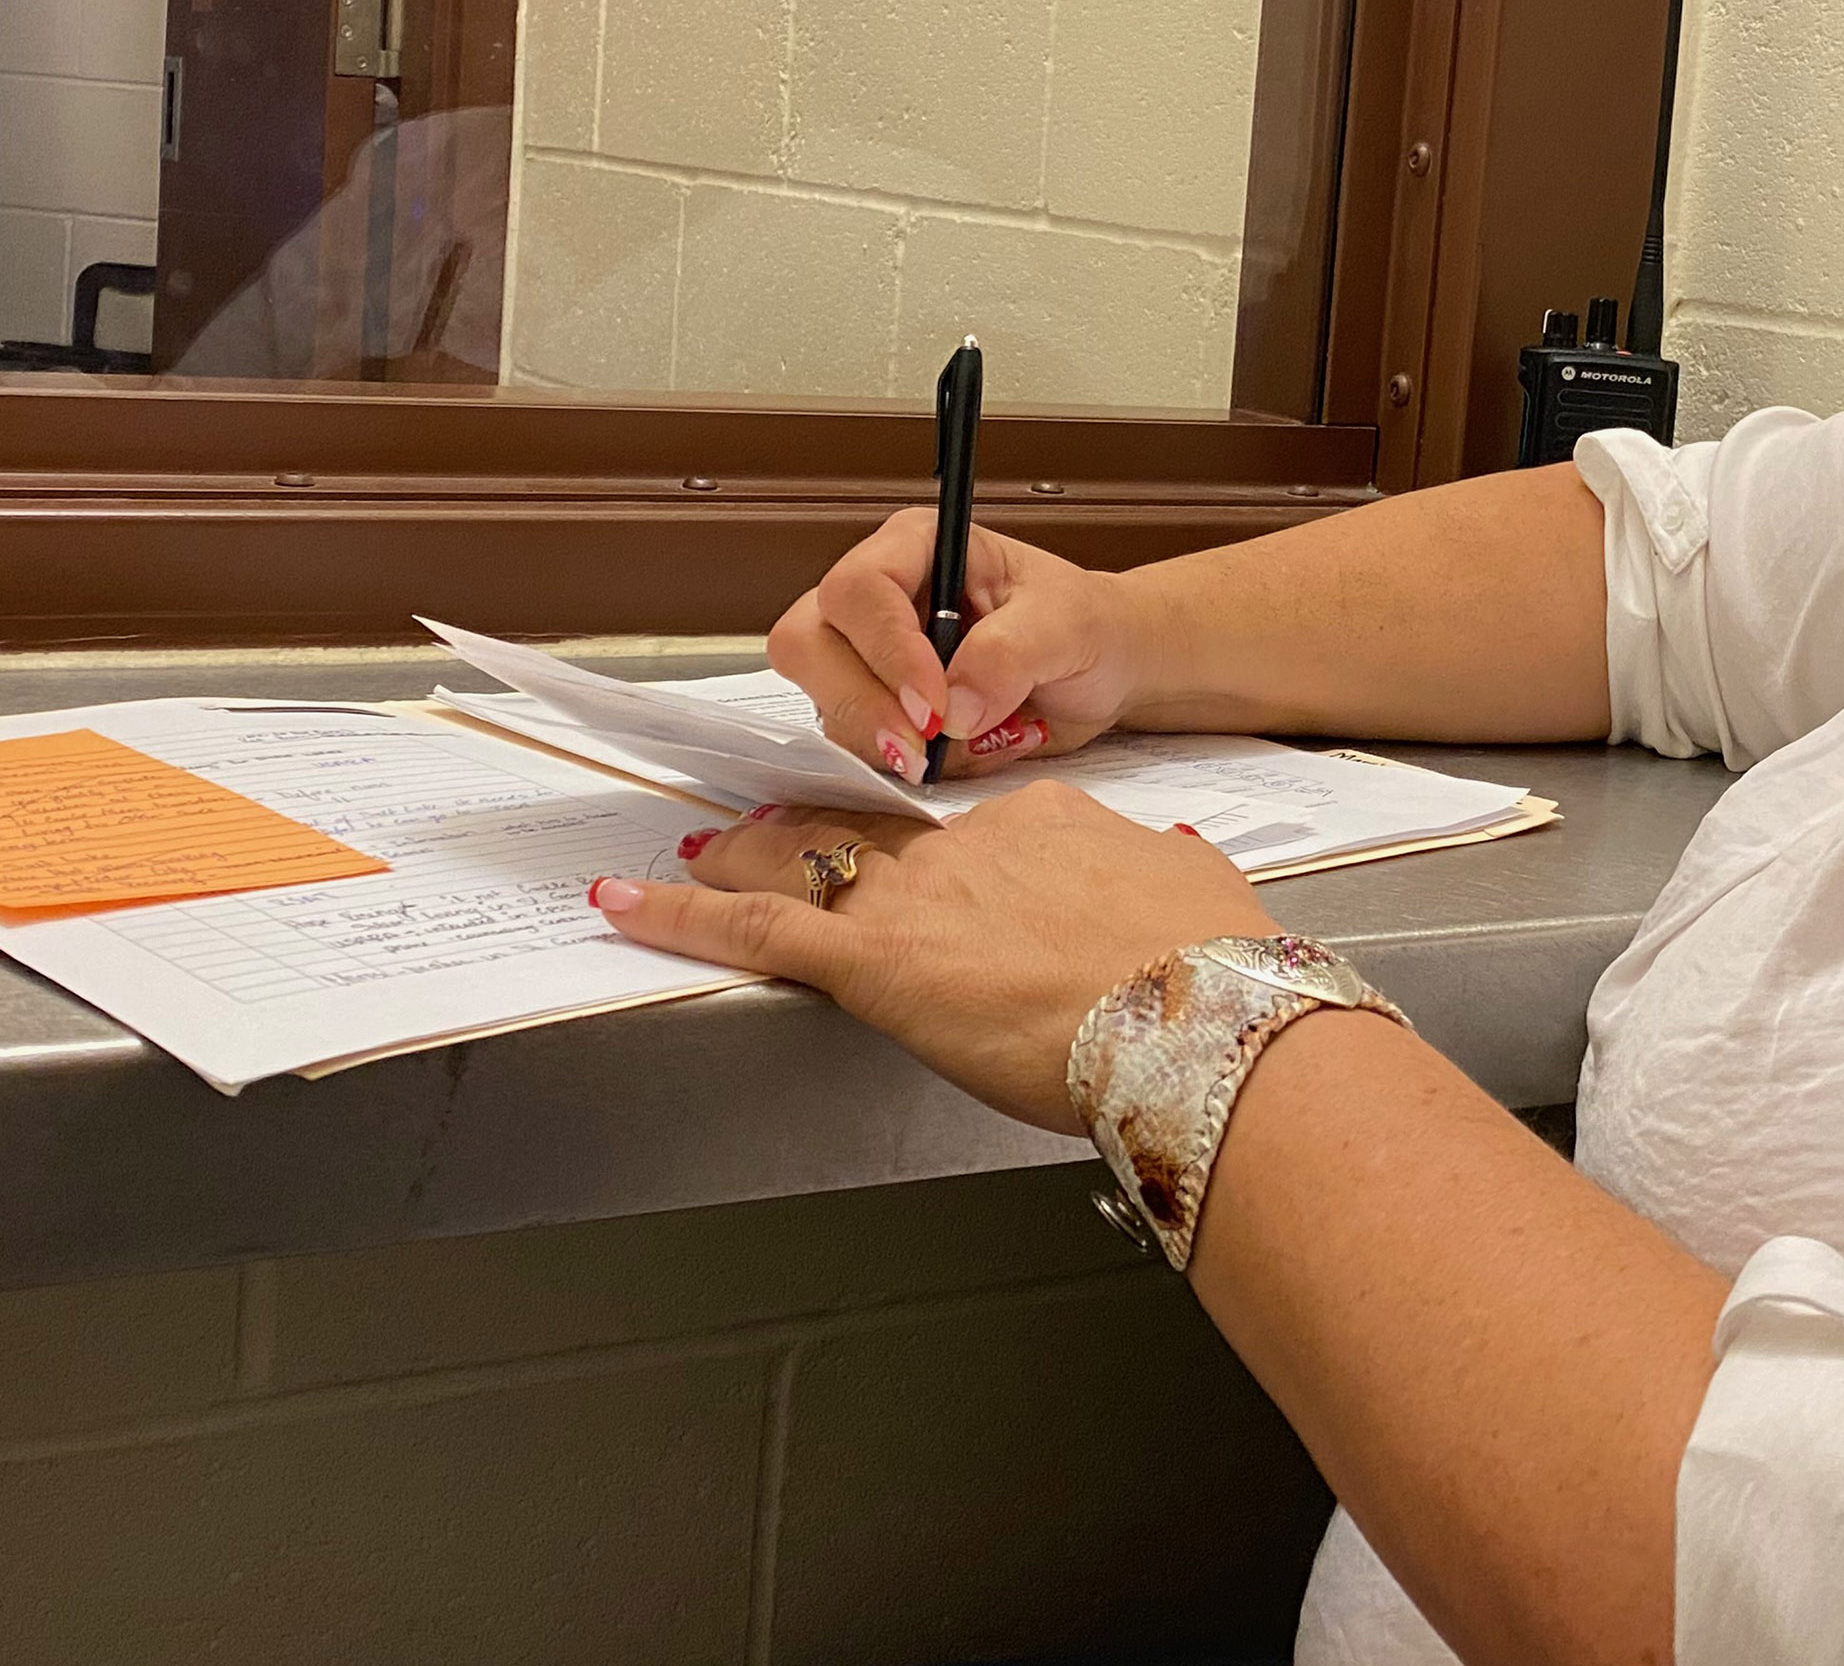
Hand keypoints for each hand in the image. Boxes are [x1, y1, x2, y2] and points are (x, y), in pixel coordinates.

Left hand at [588, 783, 1272, 1132]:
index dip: (946, 857)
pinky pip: (754, 929)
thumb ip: (1164, 883)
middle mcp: (975, 846)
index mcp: (1051, 825)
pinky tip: (629, 906)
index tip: (946, 879)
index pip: (980, 834)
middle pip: (875, 831)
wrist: (1199, 1018)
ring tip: (699, 851)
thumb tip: (1168, 875)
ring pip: (807, 863)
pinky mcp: (874, 961)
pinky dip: (681, 915)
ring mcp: (920, 899)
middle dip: (815, 827)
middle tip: (767, 828)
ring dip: (747, 857)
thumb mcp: (1200, 901)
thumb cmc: (1214, 978)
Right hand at [767, 512, 1140, 785]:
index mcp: (917, 548)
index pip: (858, 589)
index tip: (933, 704)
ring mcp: (867, 656)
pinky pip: (857, 747)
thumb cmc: (1085, 626)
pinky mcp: (876, 708)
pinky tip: (965, 749)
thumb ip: (1011, 653)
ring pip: (825, 703)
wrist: (1103, 671)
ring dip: (888, 741)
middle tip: (922, 747)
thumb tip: (954, 705)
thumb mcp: (1066, 625)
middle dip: (862, 703)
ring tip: (970, 740)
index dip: (886, 650)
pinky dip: (906, 764)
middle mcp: (878, 597)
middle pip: (808, 644)